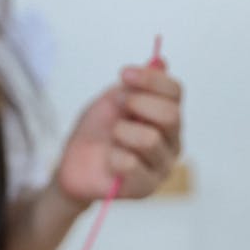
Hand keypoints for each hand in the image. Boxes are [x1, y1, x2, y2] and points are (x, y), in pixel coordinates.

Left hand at [55, 61, 182, 203]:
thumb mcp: (113, 99)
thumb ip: (137, 83)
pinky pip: (131, 164)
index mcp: (168, 117)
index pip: (176, 92)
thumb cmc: (97, 131)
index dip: (151, 79)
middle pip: (171, 115)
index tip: (123, 73)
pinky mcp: (145, 188)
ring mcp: (161, 167)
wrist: (74, 163)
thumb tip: (161, 61)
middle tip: (119, 106)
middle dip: (138, 104)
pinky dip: (113, 156)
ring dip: (122, 132)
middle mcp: (172, 142)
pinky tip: (109, 160)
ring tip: (113, 136)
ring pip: (151, 140)